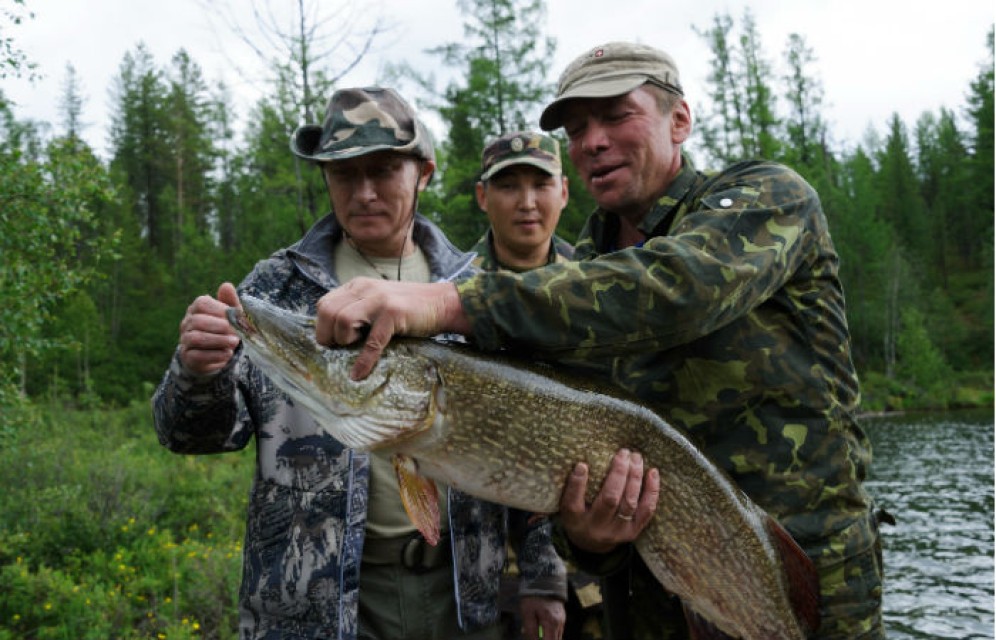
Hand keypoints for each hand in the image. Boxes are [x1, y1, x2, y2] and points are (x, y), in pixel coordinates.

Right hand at [178, 282, 241, 375]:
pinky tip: (228, 354)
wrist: (217, 354)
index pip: (201, 303)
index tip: (235, 316)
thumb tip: (226, 285)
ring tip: (234, 342)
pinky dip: (215, 355)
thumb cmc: (225, 330)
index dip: (219, 309)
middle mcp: (187, 323)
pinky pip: (197, 356)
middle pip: (197, 321)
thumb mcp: (231, 316)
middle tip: (236, 332)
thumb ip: (230, 302)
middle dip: (219, 326)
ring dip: (218, 340)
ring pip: (196, 338)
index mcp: (196, 309)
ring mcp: (185, 340)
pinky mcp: (188, 357)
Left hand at [314, 277, 469, 379]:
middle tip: (339, 348)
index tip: (331, 341)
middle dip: (328, 335)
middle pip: (328, 312)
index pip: (324, 304)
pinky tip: (359, 374)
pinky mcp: (393, 314)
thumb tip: (333, 334)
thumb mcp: (378, 301)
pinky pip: (371, 341)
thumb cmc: (409, 308)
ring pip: (343, 321)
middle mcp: (365, 289)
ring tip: (354, 348)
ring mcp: (379, 300)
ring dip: (344, 341)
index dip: (322, 326)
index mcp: (358, 286)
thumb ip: (357, 309)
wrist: (442, 303)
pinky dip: (363, 361)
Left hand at [519, 596, 564, 639]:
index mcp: (551, 623)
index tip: (534, 639)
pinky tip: (541, 625)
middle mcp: (560, 623)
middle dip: (544, 639)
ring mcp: (562, 619)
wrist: (543, 580)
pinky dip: (549, 631)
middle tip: (535, 634)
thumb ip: (530, 630)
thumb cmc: (533, 597)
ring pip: (556, 636)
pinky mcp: (562, 616)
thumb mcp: (527, 613)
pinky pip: (557, 629)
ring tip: (537, 629)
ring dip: (547, 636)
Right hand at [558, 449, 659, 552]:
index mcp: (575, 521)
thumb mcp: (567, 506)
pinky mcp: (633, 532)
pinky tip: (652, 473)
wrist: (591, 547)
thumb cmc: (578, 517)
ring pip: (629, 503)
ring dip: (635, 477)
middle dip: (618, 473)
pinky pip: (646, 511)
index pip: (573, 504)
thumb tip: (583, 464)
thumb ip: (572, 488)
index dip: (578, 484)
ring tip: (636, 458)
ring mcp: (617, 532)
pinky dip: (651, 491)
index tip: (582, 465)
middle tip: (623, 453)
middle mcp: (597, 528)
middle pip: (610, 499)